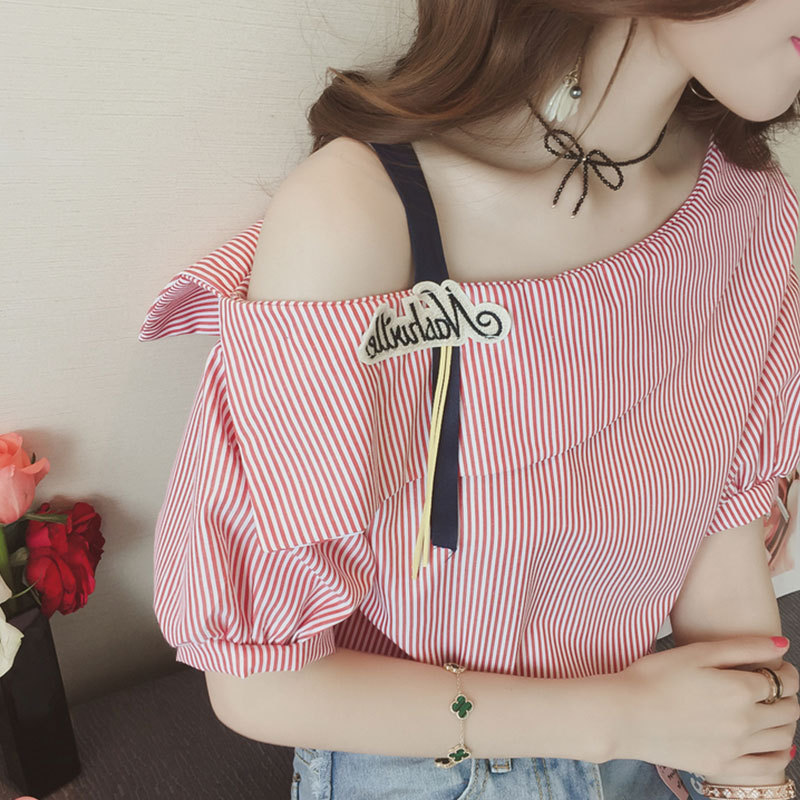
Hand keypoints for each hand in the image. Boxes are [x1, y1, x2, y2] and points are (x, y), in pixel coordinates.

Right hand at [611, 635, 799, 779]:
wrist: (624, 714)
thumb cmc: (653, 677)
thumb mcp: (696, 652)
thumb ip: (743, 647)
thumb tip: (782, 644)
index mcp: (740, 689)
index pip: (784, 681)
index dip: (787, 672)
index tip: (778, 668)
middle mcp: (745, 721)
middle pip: (789, 710)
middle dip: (788, 696)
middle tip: (771, 688)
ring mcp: (735, 748)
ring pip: (783, 738)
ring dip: (784, 723)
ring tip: (767, 712)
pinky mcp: (722, 765)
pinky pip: (769, 767)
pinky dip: (778, 755)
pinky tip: (768, 745)